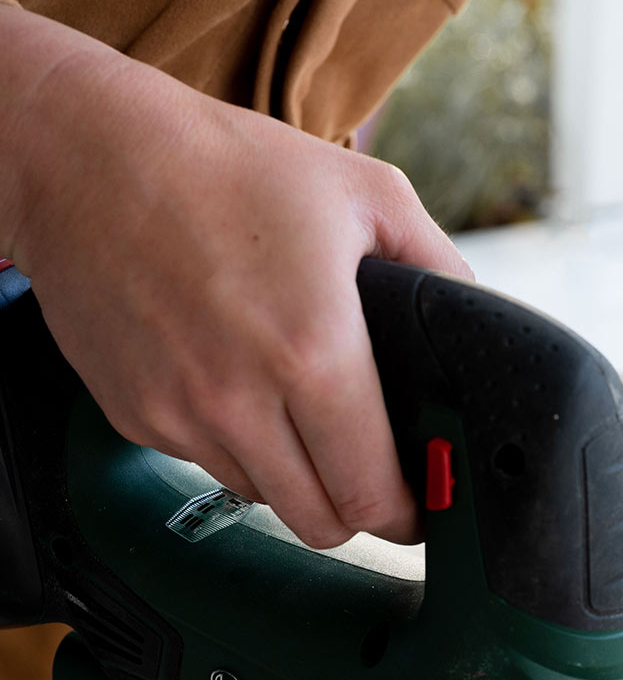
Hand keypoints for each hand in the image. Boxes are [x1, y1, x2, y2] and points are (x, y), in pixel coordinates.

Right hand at [0, 7, 470, 547]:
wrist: (86, 156)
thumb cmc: (226, 167)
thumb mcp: (365, 194)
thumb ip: (438, 267)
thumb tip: (478, 327)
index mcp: (314, 356)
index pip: (375, 496)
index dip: (412, 512)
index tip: (422, 501)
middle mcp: (243, 402)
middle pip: (323, 523)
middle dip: (358, 509)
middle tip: (371, 475)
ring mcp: (182, 417)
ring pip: (265, 500)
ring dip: (294, 478)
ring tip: (299, 414)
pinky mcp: (137, 419)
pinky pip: (205, 465)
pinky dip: (232, 445)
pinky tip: (234, 382)